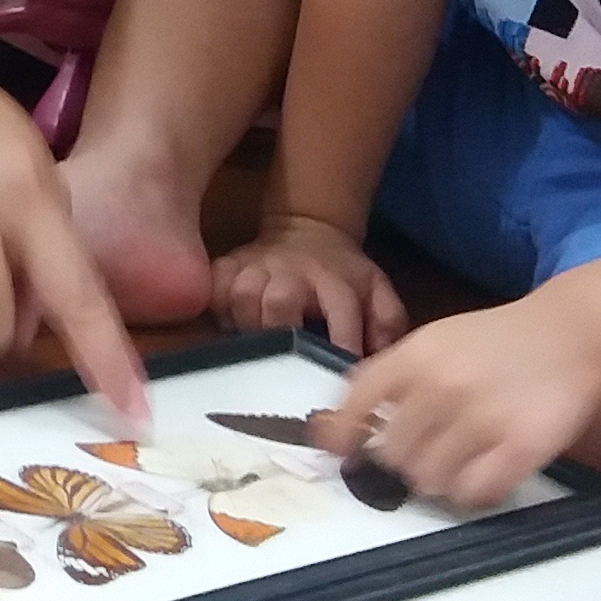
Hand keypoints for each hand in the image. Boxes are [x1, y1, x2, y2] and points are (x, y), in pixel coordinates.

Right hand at [213, 213, 410, 354]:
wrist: (307, 229)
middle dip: (281, 334)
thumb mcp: (376, 289)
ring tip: (254, 349)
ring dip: (246, 327)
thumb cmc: (342, 274)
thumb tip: (380, 360)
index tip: (341, 371)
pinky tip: (228, 326)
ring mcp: (255, 265)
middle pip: (280, 303)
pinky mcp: (227, 265)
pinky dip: (217, 310)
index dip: (342, 342)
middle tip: (283, 363)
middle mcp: (293, 270)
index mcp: (334, 278)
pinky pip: (214, 290)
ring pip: (241, 297)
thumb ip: (386, 323)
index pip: (341, 310)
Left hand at [323, 299, 600, 510]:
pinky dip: (471, 494)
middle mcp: (442, 387)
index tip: (338, 456)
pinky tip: (482, 477)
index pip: (357, 402)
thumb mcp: (436, 340)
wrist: (573, 333)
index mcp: (416, 356)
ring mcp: (481, 419)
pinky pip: (475, 493)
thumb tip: (338, 427)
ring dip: (437, 481)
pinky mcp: (520, 447)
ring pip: (429, 480)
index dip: (340, 435)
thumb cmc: (498, 341)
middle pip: (392, 455)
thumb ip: (393, 377)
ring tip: (457, 465)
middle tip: (425, 457)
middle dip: (402, 463)